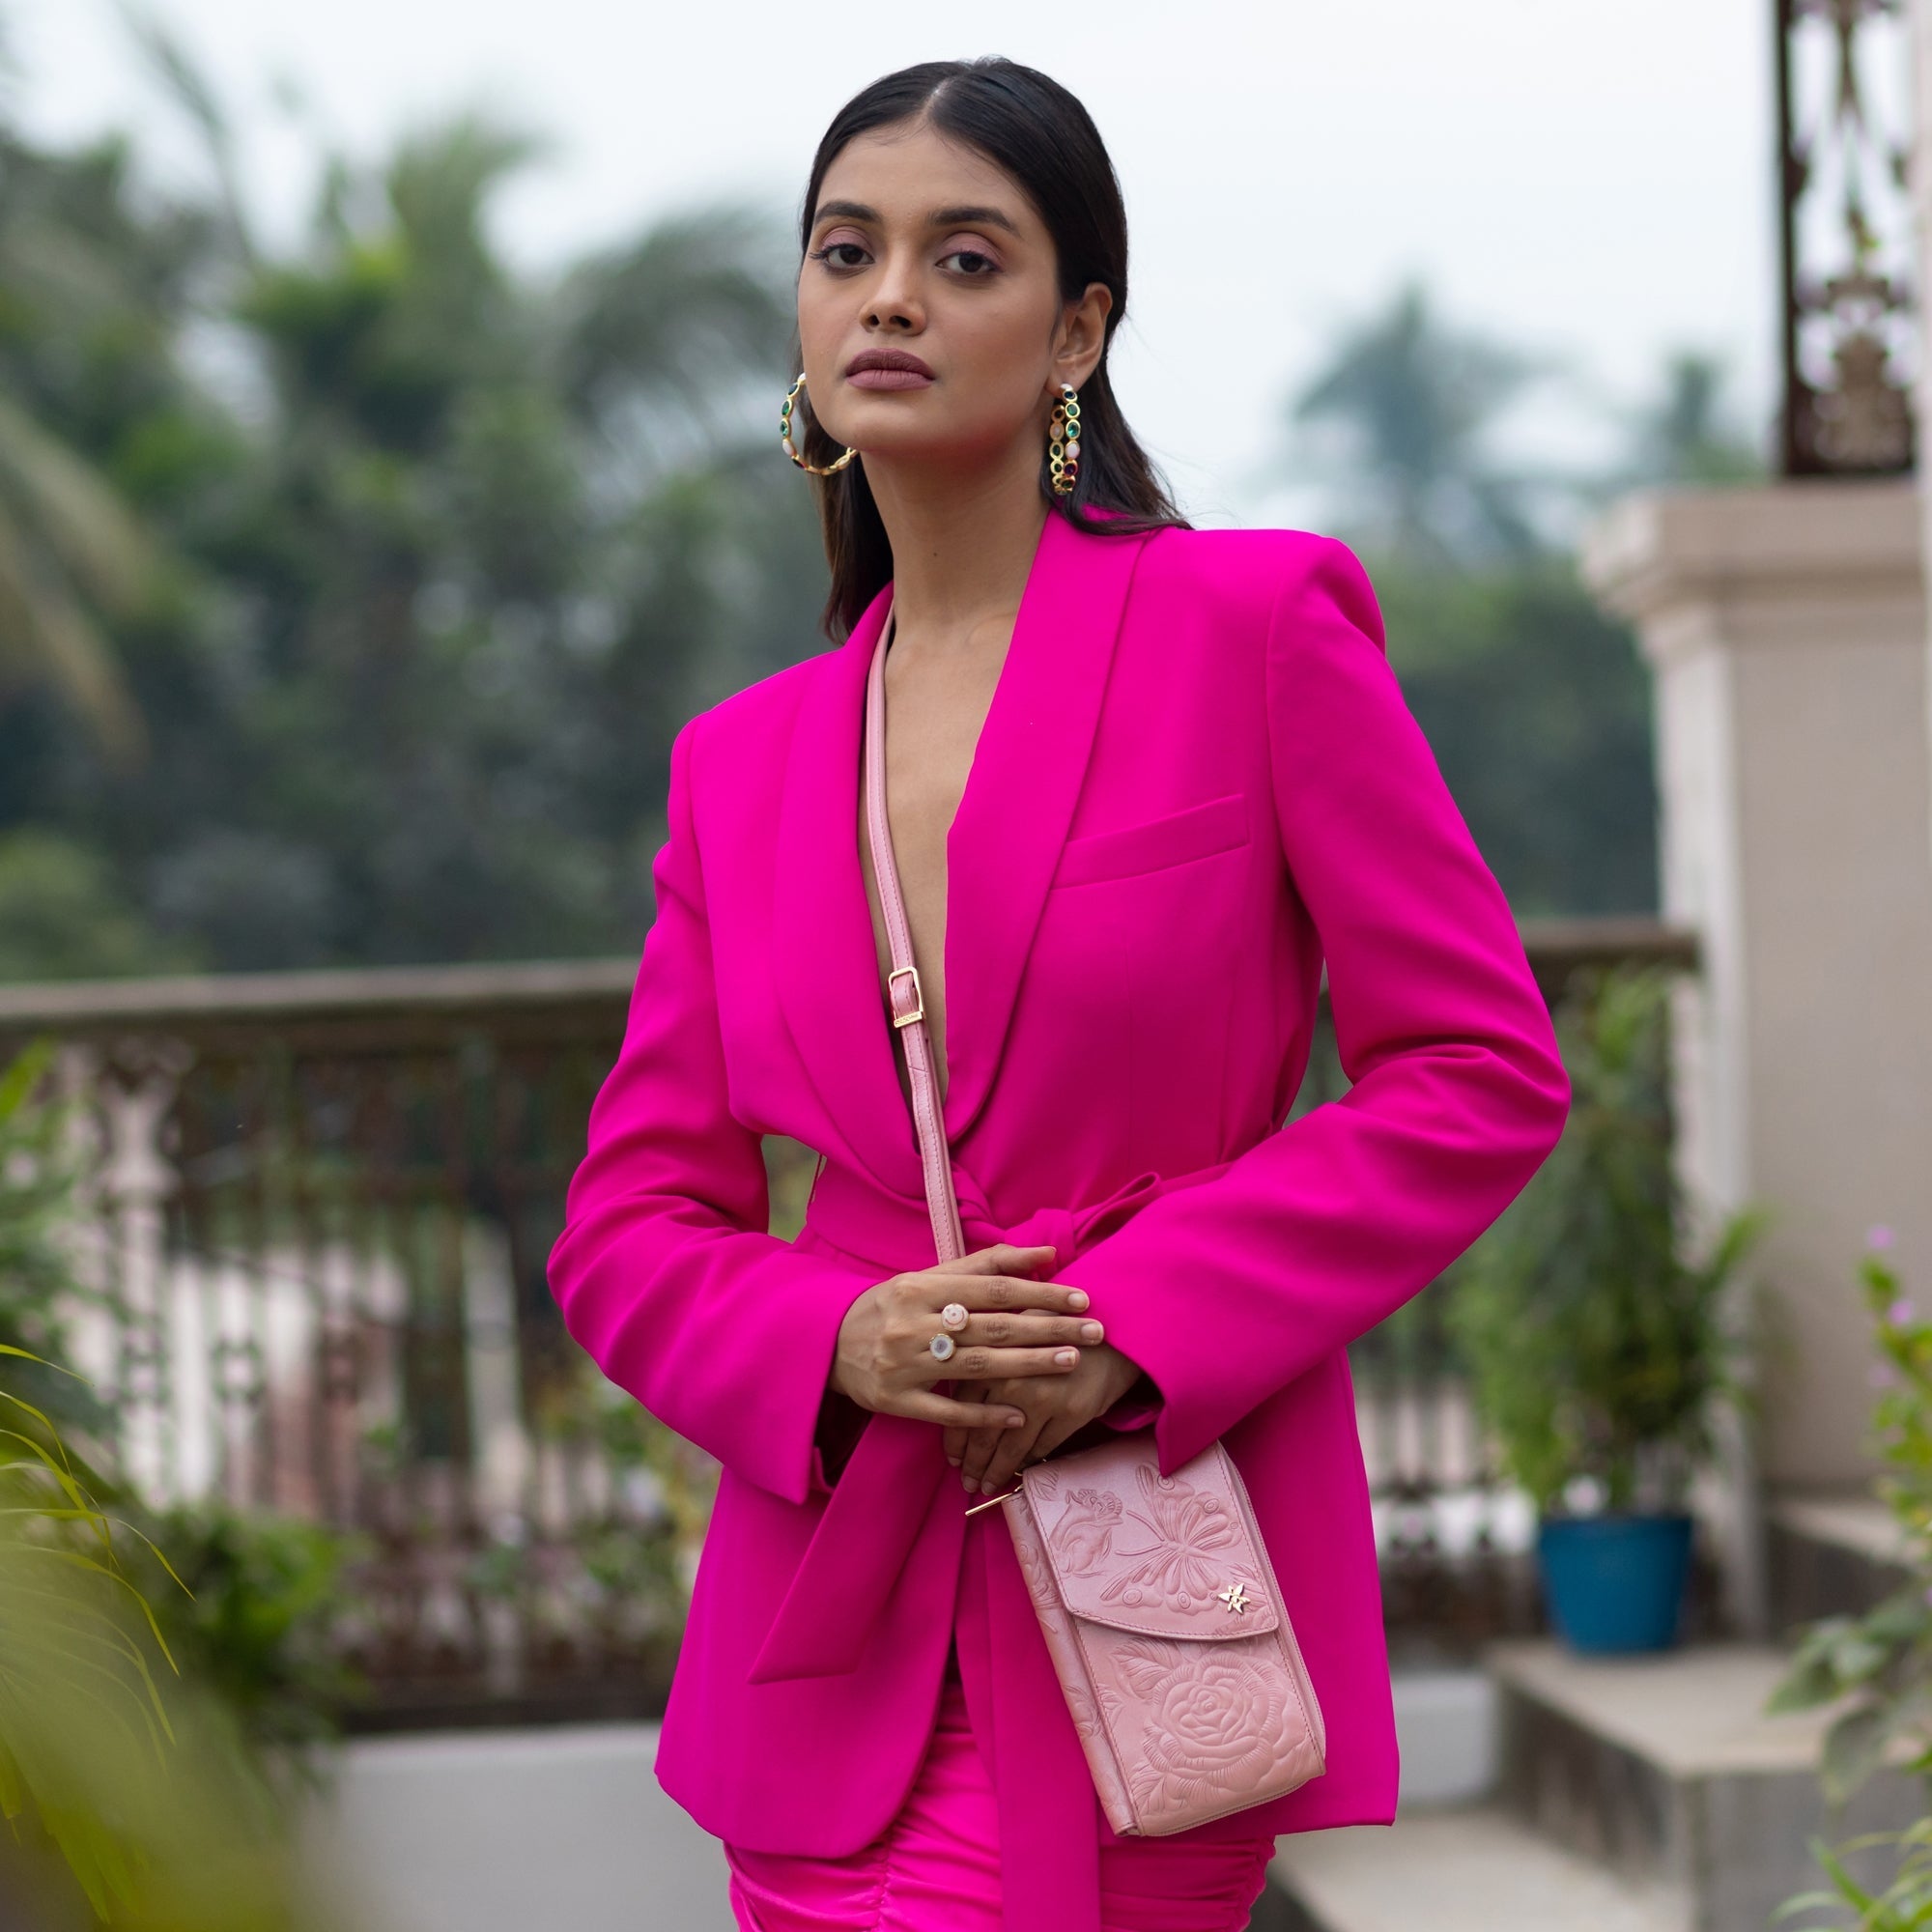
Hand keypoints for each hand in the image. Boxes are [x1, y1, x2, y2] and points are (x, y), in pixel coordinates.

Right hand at [829, 1242, 1104, 1432]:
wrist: (826, 1343)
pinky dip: (984, 1416)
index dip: (1040, 1293)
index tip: (1081, 1298)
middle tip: (1094, 1331)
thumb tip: (1045, 1253)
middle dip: (1048, 1328)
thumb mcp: (928, 1278)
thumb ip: (987, 1265)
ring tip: (1070, 1362)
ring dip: (1028, 1365)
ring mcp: (904, 1364)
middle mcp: (914, 1324)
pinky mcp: (896, 1401)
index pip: (994, 1288)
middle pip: (993, 1326)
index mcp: (922, 1287)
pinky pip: (947, 1412)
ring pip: (976, 1367)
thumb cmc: (890, 1306)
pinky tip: (1020, 1416)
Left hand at [949, 1341, 1146, 1497]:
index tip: (951, 1458)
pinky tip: (1019, 1469)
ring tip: (987, 1485)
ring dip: (996, 1472)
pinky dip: (1027, 1462)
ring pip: (1010, 1449)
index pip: (960, 1408)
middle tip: (966, 1482)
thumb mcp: (1012, 1334)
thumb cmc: (1055, 1331)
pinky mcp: (1070, 1414)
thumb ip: (984, 1360)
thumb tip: (956, 1397)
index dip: (954, 1440)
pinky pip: (1041, 1448)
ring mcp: (1042, 1400)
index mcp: (991, 1359)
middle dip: (972, 1464)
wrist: (1109, 1331)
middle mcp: (1012, 1381)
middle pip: (982, 1435)